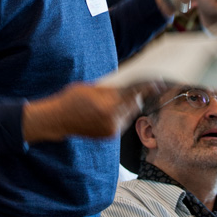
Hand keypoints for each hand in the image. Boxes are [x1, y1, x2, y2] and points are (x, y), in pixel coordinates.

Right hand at [22, 81, 159, 143]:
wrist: (58, 120)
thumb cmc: (72, 99)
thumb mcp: (92, 87)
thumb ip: (111, 88)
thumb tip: (130, 84)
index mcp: (108, 103)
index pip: (134, 93)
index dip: (147, 87)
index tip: (158, 81)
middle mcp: (112, 118)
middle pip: (135, 104)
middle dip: (140, 96)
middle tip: (149, 87)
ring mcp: (111, 129)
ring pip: (130, 114)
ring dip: (131, 106)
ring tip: (130, 98)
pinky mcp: (110, 135)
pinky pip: (123, 122)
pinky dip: (123, 115)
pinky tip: (118, 109)